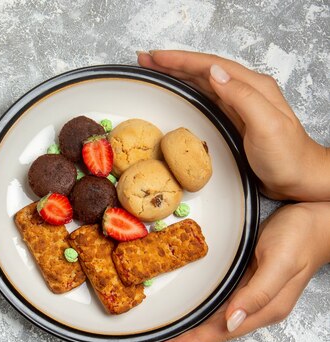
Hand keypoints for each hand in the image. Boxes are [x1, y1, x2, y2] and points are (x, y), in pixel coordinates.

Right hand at [137, 50, 329, 201]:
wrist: (300, 178)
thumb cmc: (287, 156)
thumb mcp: (267, 125)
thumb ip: (242, 97)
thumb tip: (214, 73)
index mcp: (252, 87)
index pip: (210, 65)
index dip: (181, 60)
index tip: (156, 57)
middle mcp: (244, 91)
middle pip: (203, 69)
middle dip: (173, 63)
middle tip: (146, 60)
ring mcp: (238, 104)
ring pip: (202, 81)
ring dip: (177, 74)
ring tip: (154, 70)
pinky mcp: (233, 119)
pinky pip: (205, 97)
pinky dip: (187, 90)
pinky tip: (178, 90)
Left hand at [148, 202, 329, 341]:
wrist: (315, 219)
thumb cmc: (300, 237)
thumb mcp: (279, 262)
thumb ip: (257, 293)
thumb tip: (231, 322)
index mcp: (264, 308)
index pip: (220, 332)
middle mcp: (255, 307)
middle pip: (214, 331)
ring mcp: (250, 296)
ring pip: (214, 321)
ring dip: (190, 331)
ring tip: (166, 340)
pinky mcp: (246, 282)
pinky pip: (218, 305)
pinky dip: (200, 314)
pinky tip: (189, 315)